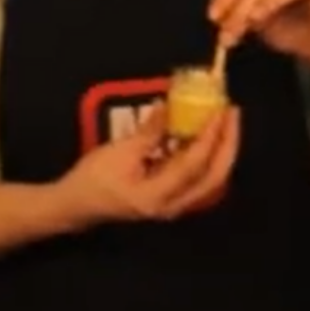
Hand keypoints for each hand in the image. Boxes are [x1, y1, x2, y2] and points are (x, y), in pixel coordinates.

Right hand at [60, 101, 240, 228]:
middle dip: (228, 144)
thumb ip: (150, 132)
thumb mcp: (120, 151)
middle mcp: (173, 206)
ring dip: (220, 149)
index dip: (210, 136)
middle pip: (214, 177)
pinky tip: (207, 134)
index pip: (194, 165)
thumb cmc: (93, 179)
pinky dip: (206, 155)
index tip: (220, 110)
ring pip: (210, 179)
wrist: (76, 205)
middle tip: (232, 113)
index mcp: (158, 196)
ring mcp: (175, 204)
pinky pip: (198, 176)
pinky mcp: (172, 197)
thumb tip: (170, 105)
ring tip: (226, 121)